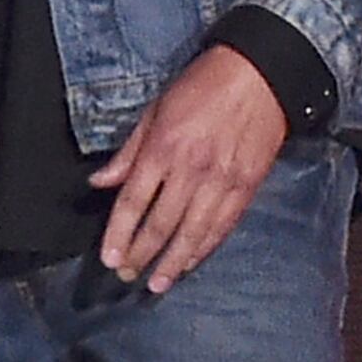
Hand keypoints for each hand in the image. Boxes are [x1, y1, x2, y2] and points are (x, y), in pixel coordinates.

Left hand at [91, 46, 284, 291]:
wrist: (261, 76)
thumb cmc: (202, 87)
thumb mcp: (155, 110)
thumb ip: (129, 151)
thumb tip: (100, 182)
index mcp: (164, 149)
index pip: (134, 202)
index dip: (119, 234)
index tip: (109, 258)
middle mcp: (192, 170)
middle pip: (160, 224)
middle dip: (141, 254)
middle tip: (126, 275)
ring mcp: (222, 182)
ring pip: (193, 234)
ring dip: (172, 263)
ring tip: (156, 284)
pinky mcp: (247, 188)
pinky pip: (222, 227)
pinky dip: (204, 249)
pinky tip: (189, 264)